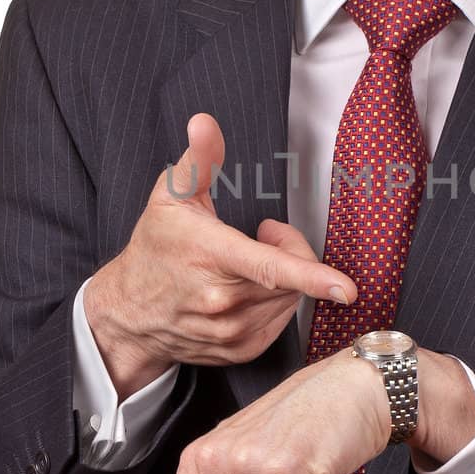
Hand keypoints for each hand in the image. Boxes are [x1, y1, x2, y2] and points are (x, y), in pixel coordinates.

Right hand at [83, 112, 356, 396]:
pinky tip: (249, 291)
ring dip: (285, 279)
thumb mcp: (169, 198)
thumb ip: (198, 160)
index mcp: (211, 257)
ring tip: (249, 265)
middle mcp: (223, 301)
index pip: (270, 268)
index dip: (312, 276)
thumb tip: (205, 123)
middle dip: (290, 250)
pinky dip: (276, 303)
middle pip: (291, 275)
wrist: (128, 312)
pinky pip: (280, 321)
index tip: (346, 287)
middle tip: (263, 235)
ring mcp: (232, 331)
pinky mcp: (240, 350)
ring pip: (289, 300)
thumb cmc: (154, 250)